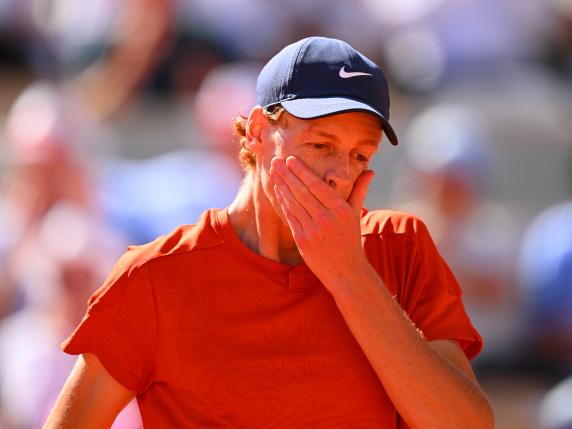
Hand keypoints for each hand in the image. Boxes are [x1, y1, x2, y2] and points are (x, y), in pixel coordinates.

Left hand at [269, 156, 374, 291]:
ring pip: (293, 203)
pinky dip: (283, 203)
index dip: (302, 171)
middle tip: (275, 161)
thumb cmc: (350, 239)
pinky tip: (278, 191)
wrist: (345, 270)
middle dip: (286, 174)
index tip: (290, 159)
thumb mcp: (356, 214)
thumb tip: (370, 171)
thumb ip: (360, 191)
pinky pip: (290, 217)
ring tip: (274, 173)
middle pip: (302, 191)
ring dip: (281, 186)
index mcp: (341, 210)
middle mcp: (326, 218)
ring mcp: (313, 230)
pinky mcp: (302, 240)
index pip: (317, 185)